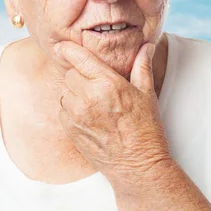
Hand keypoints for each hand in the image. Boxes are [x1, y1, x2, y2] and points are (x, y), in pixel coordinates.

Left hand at [52, 40, 169, 188]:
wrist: (137, 165)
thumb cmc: (145, 129)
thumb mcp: (147, 94)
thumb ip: (142, 66)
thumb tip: (146, 46)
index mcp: (108, 84)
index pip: (78, 57)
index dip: (68, 49)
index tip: (63, 45)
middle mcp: (88, 97)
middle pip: (70, 73)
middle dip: (81, 74)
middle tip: (97, 83)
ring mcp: (76, 115)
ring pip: (65, 90)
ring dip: (75, 91)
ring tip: (94, 100)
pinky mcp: (70, 129)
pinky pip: (63, 108)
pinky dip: (72, 108)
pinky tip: (89, 114)